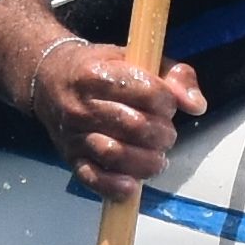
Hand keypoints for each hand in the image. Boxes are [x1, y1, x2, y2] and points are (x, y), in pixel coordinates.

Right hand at [27, 32, 203, 199]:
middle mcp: (83, 104)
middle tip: (165, 133)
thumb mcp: (137, 57)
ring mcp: (75, 133)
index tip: (167, 104)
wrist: (48, 79)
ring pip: (115, 154)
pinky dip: (114, 186)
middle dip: (162, 134)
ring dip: (146, 161)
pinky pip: (92, 178)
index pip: (147, 92)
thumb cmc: (100, 68)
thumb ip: (174, 76)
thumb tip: (196, 105)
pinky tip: (131, 185)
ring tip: (156, 157)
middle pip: (135, 126)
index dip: (167, 102)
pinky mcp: (71, 157)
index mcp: (99, 73)